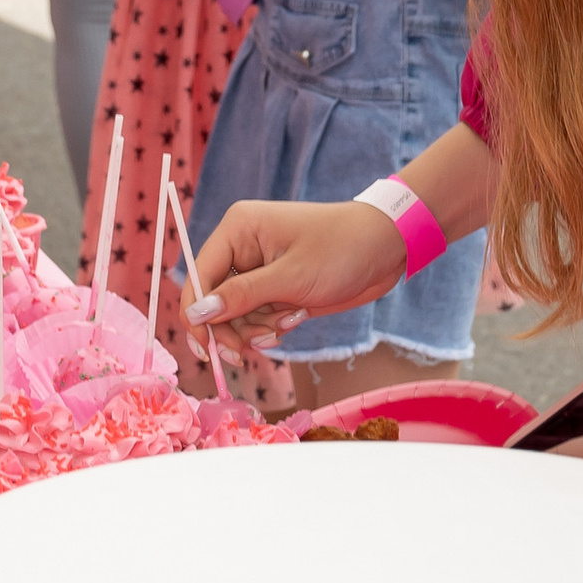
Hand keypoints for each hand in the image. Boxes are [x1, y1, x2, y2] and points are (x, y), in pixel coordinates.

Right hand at [183, 196, 400, 351]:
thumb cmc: (341, 250)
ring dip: (255, 329)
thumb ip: (241, 297)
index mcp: (238, 230)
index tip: (209, 350)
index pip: (198, 276)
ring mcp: (259, 269)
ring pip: (235, 314)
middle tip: (247, 352)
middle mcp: (242, 248)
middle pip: (213, 301)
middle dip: (231, 328)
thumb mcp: (290, 277)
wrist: (387, 248)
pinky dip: (271, 326)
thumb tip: (196, 314)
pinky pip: (257, 316)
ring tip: (286, 324)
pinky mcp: (275, 287)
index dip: (198, 315)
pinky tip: (295, 319)